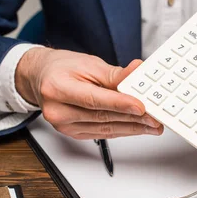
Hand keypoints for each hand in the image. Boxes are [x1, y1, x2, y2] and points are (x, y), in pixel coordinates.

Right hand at [15, 47, 162, 138]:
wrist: (41, 78)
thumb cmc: (61, 68)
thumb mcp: (88, 63)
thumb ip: (114, 74)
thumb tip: (137, 73)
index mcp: (57, 88)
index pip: (94, 100)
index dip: (119, 104)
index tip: (141, 106)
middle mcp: (57, 111)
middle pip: (102, 117)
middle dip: (133, 118)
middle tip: (155, 117)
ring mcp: (64, 126)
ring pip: (105, 129)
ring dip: (132, 128)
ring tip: (152, 124)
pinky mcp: (73, 133)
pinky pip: (102, 134)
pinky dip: (122, 130)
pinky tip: (137, 127)